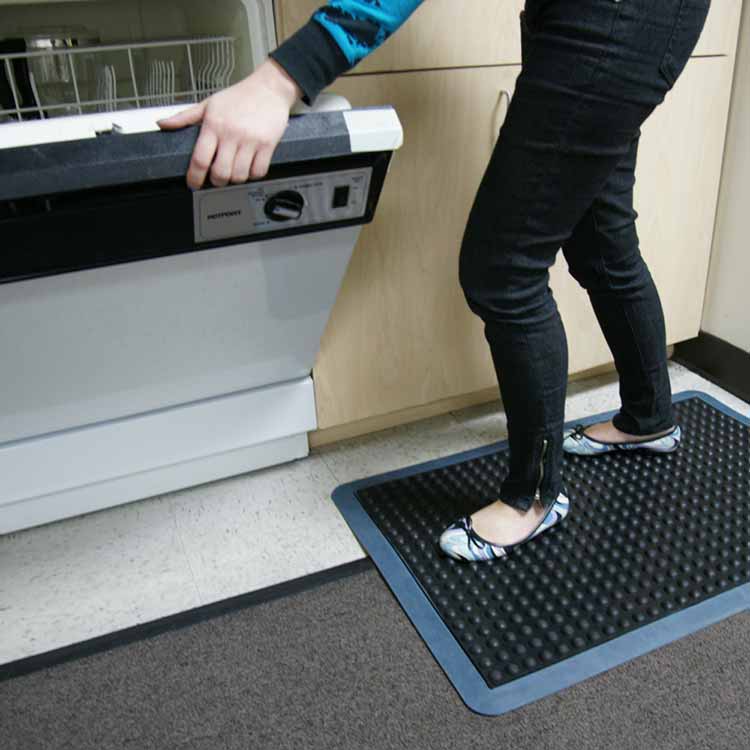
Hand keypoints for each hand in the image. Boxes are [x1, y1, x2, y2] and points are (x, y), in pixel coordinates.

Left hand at [157, 59, 301, 189]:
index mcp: (214, 124)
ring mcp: (250, 140)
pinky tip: (249, 168)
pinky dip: (252, 175)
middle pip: (220, 173)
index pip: (200, 159)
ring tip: (234, 172)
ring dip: (235, 179)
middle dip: (216, 181)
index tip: (194, 183)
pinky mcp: (267, 145)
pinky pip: (258, 171)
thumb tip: (163, 124)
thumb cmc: (239, 96)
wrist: (269, 88)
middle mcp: (231, 133)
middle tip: (216, 179)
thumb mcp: (208, 103)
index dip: (195, 177)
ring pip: (240, 175)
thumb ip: (184, 117)